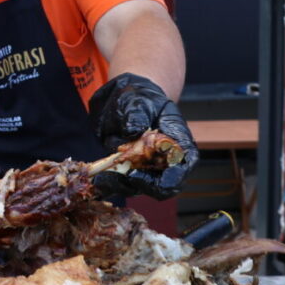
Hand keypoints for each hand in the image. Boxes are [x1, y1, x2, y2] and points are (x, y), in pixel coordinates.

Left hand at [88, 73, 198, 199]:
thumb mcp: (138, 99)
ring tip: (104, 179)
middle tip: (126, 175)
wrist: (122, 101)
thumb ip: (136, 113)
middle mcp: (165, 158)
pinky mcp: (128, 170)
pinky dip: (111, 184)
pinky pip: (122, 184)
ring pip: (140, 187)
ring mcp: (146, 167)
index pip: (185, 164)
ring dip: (123, 185)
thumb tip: (133, 131)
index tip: (155, 176)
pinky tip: (99, 180)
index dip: (173, 176)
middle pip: (164, 184)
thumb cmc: (138, 98)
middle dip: (145, 184)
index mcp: (177, 139)